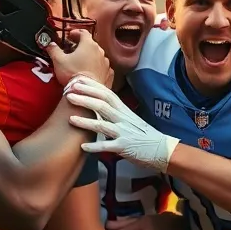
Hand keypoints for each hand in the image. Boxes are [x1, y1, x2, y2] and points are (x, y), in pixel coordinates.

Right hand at [47, 29, 111, 86]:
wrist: (86, 92)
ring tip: (81, 62)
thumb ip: (54, 50)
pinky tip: (91, 71)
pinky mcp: (108, 74)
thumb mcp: (58, 60)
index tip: (70, 35)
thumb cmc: (73, 74)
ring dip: (90, 57)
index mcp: (88, 44)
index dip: (76, 32)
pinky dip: (97, 67)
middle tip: (73, 49)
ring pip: (97, 56)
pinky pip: (103, 67)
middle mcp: (100, 51)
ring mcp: (106, 63)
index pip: (83, 32)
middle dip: (82, 45)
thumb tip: (50, 44)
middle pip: (91, 44)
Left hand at [65, 78, 179, 171]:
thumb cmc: (143, 134)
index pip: (106, 93)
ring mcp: (124, 132)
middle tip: (68, 93)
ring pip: (103, 124)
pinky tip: (83, 147)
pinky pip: (107, 146)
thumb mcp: (129, 118)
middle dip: (85, 98)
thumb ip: (114, 112)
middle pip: (102, 105)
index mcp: (123, 110)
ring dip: (86, 121)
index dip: (92, 86)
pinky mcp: (124, 147)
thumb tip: (97, 104)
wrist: (161, 149)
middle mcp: (123, 119)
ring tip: (70, 118)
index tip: (77, 80)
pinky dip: (95, 147)